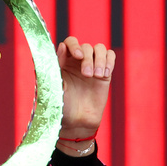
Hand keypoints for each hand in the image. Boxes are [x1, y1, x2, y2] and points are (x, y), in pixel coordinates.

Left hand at [56, 36, 113, 155]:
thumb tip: (61, 46)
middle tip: (87, 75)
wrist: (77, 123)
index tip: (77, 56)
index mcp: (63, 62)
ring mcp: (92, 66)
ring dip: (99, 60)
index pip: (70, 42)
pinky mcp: (105, 74)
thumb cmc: (62, 106)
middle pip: (86, 46)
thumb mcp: (55, 86)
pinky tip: (104, 75)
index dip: (75, 45)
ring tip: (97, 76)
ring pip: (99, 49)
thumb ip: (56, 67)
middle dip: (88, 59)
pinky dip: (109, 62)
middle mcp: (78, 62)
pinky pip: (110, 57)